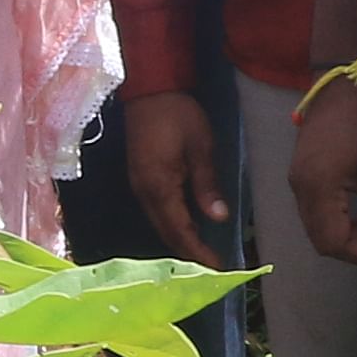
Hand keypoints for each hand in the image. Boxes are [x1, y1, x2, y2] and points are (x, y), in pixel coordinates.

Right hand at [119, 90, 231, 258]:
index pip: (180, 229)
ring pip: (160, 223)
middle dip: (188, 252)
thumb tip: (218, 218)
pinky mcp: (140, 179)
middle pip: (166, 232)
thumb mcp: (200, 147)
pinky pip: (156, 211)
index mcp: (159, 186)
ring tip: (202, 251)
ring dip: (179, 239)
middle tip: (212, 266)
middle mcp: (144, 193)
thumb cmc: (178, 115)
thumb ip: (207, 185)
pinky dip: (172, 224)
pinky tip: (187, 227)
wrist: (149, 90)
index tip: (217, 267)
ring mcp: (138, 186)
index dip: (198, 251)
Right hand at [288, 78, 356, 263]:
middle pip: (318, 238)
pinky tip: (353, 205)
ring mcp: (295, 178)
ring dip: (339, 233)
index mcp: (318, 187)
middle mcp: (299, 188)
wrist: (347, 82)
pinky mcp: (298, 171)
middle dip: (348, 247)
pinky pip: (310, 208)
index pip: (330, 242)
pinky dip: (331, 218)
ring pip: (313, 225)